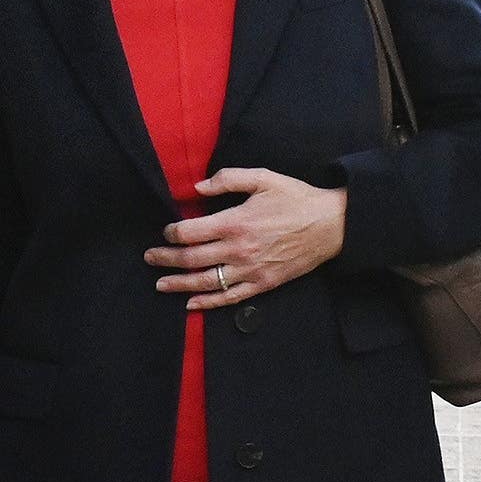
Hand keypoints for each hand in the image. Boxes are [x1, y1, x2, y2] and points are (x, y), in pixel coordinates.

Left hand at [144, 168, 346, 310]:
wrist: (330, 226)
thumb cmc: (296, 199)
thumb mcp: (263, 178)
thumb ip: (228, 179)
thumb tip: (197, 188)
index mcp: (236, 222)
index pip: (190, 232)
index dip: (172, 232)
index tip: (167, 230)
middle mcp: (238, 250)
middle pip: (191, 259)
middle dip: (166, 259)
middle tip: (150, 257)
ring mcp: (250, 270)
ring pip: (205, 282)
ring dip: (179, 284)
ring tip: (161, 283)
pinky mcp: (262, 284)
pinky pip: (229, 297)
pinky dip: (208, 302)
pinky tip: (191, 303)